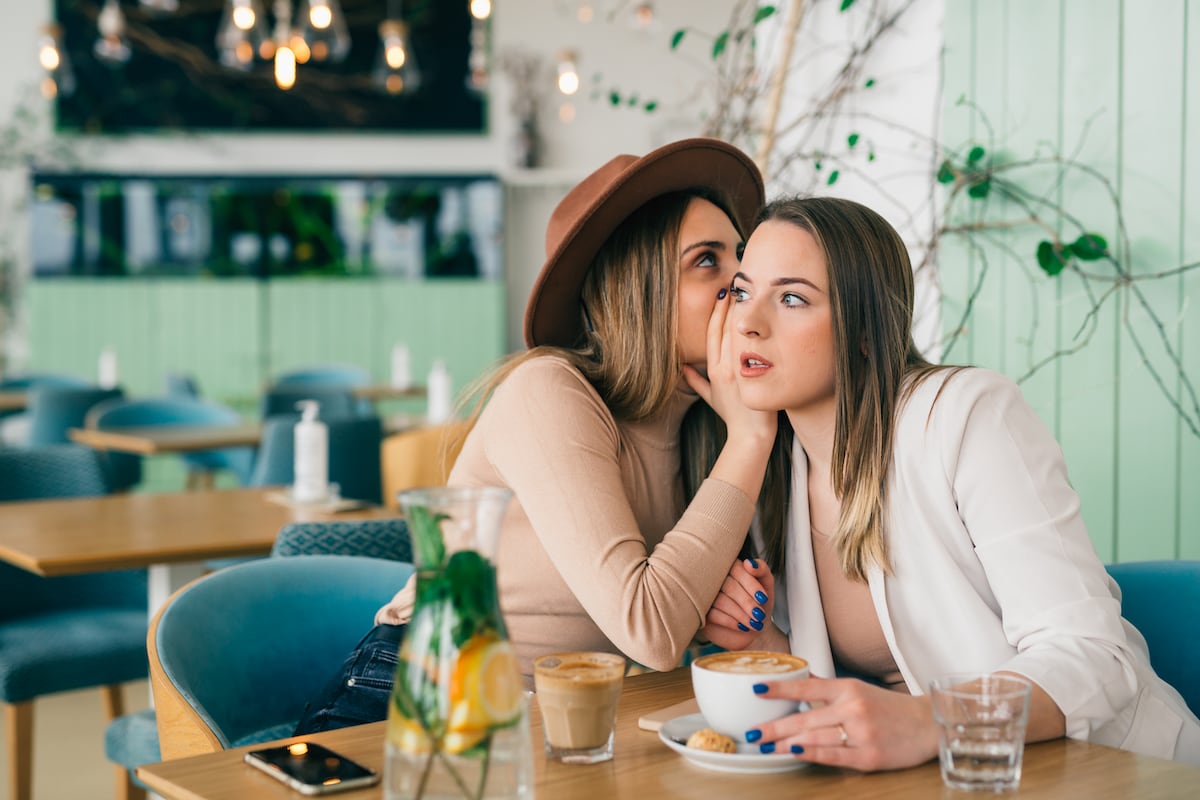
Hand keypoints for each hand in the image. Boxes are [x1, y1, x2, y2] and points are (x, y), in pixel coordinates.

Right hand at [682, 287, 775, 442]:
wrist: (749, 434)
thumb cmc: (732, 416)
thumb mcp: (711, 398)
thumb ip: (696, 382)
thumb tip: (682, 369)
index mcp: (712, 370)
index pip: (712, 334)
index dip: (715, 314)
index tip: (721, 296)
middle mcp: (722, 367)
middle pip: (723, 329)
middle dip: (727, 306)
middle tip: (733, 284)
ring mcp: (737, 370)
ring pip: (736, 333)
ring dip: (740, 312)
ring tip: (746, 292)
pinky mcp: (750, 374)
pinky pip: (750, 346)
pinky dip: (752, 329)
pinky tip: (757, 313)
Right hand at [701, 558, 783, 650]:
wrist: (754, 630)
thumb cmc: (759, 603)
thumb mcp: (766, 584)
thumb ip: (762, 569)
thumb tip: (750, 564)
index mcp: (730, 568)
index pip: (736, 569)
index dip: (751, 584)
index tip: (763, 598)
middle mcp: (715, 579)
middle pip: (729, 586)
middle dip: (747, 602)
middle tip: (760, 615)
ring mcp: (707, 596)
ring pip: (721, 601)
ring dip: (741, 614)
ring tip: (753, 623)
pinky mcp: (703, 612)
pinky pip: (713, 614)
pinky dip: (731, 621)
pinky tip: (741, 626)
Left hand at [747, 676, 938, 771]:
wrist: (926, 724)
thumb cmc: (889, 707)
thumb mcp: (857, 689)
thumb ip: (825, 687)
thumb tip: (796, 676)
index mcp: (847, 689)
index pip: (806, 687)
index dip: (779, 688)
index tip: (757, 690)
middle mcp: (852, 708)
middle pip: (804, 718)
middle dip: (774, 726)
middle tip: (752, 733)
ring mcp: (860, 733)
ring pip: (815, 738)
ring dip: (785, 743)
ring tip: (765, 746)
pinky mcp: (868, 756)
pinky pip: (833, 755)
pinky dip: (811, 754)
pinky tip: (794, 752)